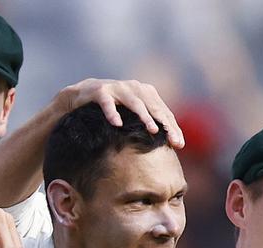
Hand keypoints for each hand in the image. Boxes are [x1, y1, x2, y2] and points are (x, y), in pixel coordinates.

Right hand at [58, 79, 184, 148]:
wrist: (82, 94)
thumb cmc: (112, 108)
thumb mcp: (132, 115)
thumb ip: (148, 123)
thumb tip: (169, 145)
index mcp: (146, 93)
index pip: (163, 112)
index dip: (172, 127)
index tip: (179, 145)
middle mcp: (135, 88)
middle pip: (154, 107)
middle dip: (165, 125)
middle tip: (173, 141)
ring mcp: (118, 88)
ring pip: (135, 103)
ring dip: (145, 117)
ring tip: (153, 131)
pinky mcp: (100, 91)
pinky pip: (107, 103)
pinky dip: (112, 113)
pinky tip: (117, 124)